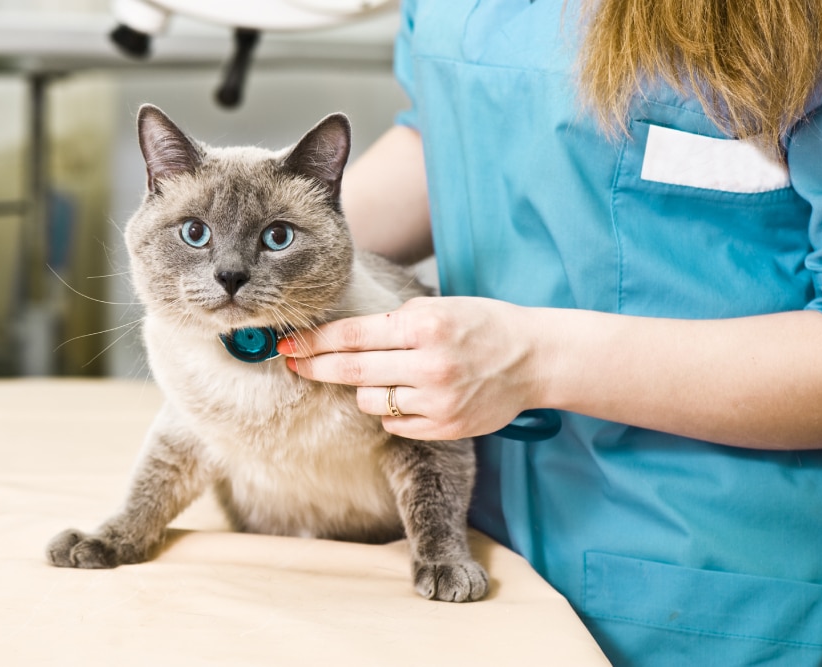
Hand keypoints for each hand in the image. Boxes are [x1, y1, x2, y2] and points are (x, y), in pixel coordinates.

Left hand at [279, 296, 542, 440]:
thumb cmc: (482, 325)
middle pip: (352, 371)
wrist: (533, 359)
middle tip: (291, 364)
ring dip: (361, 389)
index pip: (353, 335)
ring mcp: (438, 401)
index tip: (288, 342)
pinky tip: (408, 395)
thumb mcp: (439, 307)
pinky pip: (394, 423)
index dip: (314, 340)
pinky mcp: (445, 427)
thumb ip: (393, 321)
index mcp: (425, 327)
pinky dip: (391, 410)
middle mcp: (430, 364)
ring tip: (379, 376)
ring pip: (369, 401)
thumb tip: (340, 335)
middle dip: (314, 367)